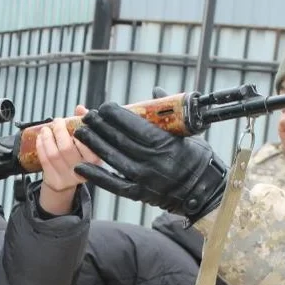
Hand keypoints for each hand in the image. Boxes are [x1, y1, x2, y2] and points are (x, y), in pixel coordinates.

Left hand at [36, 110, 100, 214]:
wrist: (68, 180)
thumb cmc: (79, 156)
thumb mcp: (88, 141)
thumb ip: (85, 123)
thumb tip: (80, 108)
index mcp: (95, 160)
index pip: (89, 146)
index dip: (80, 133)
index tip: (74, 125)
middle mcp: (83, 170)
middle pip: (67, 148)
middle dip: (59, 131)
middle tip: (57, 122)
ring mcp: (68, 177)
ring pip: (53, 154)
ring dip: (47, 138)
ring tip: (46, 129)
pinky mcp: (56, 180)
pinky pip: (45, 161)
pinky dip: (41, 147)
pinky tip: (40, 139)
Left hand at [73, 102, 227, 222]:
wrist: (203, 193)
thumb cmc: (198, 160)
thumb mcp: (188, 134)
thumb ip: (169, 114)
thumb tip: (156, 91)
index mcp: (166, 144)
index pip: (135, 126)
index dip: (116, 115)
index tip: (104, 107)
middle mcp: (152, 161)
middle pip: (119, 140)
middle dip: (100, 126)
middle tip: (87, 116)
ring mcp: (144, 179)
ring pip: (113, 158)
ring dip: (94, 145)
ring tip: (80, 133)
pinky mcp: (138, 193)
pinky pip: (112, 184)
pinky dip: (95, 175)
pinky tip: (80, 166)